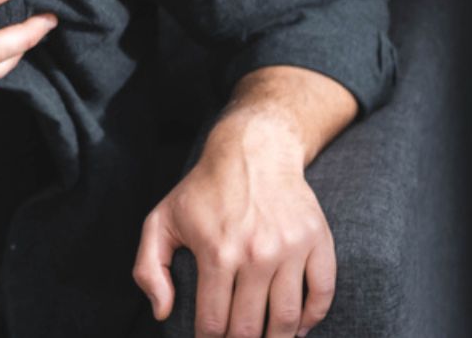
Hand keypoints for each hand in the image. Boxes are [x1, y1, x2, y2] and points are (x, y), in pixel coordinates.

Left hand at [133, 113, 335, 337]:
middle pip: (250, 327)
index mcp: (216, 251)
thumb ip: (149, 267)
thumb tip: (161, 311)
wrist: (253, 152)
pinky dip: (311, 320)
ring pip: (287, 318)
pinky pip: (322, 294)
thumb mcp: (161, 220)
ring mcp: (290, 248)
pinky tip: (296, 328)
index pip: (213, 321)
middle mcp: (256, 253)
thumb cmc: (203, 190)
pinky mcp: (317, 241)